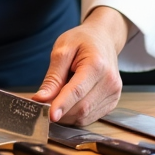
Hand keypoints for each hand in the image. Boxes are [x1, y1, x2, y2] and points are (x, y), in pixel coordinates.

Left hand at [31, 6, 128, 125]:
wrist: (104, 38)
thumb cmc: (83, 40)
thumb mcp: (62, 49)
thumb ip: (53, 77)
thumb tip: (41, 99)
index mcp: (97, 65)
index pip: (77, 91)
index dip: (62, 105)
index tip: (49, 116)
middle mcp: (110, 81)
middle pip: (81, 108)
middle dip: (60, 111)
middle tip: (43, 104)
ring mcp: (113, 93)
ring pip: (84, 116)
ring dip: (67, 114)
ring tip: (60, 96)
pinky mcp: (112, 102)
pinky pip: (90, 117)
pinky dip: (75, 114)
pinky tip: (71, 101)